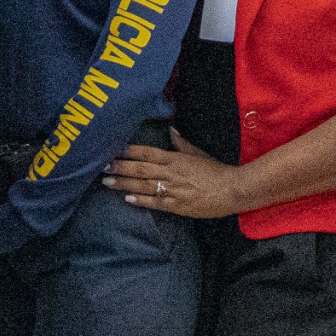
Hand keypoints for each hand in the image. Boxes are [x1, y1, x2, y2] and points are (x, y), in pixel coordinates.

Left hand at [100, 137, 245, 218]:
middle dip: (120, 168)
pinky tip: (127, 199)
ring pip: (143, 185)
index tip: (113, 150)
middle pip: (140, 169)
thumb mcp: (197, 153)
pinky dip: (141, 201)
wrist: (232, 190)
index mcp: (175, 159)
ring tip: (107, 183)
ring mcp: (173, 190)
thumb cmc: (216, 171)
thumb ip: (181, 144)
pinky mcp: (177, 206)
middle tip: (102, 167)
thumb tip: (171, 130)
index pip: (147, 152)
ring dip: (124, 184)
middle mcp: (171, 173)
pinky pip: (155, 203)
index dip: (129, 151)